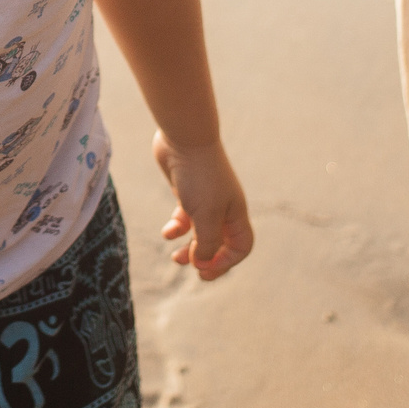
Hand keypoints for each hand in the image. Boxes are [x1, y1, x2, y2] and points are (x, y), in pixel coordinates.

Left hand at [153, 131, 253, 280]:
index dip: (226, 262)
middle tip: (192, 270)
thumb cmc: (198, 176)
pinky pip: (185, 218)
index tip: (204, 267)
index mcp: (235, 214)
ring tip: (174, 257)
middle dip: (207, 259)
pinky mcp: (187, 192)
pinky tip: (167, 231)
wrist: (183, 137)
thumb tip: (202, 263)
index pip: (241, 247)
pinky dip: (177, 228)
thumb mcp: (204, 215)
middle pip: (222, 243)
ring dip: (190, 248)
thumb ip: (207, 243)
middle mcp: (223, 208)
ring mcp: (205, 199)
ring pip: (201, 233)